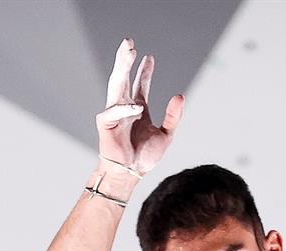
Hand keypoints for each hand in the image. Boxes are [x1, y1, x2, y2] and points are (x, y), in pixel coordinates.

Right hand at [98, 39, 183, 175]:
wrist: (131, 174)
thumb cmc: (144, 158)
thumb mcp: (166, 135)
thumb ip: (173, 116)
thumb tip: (180, 95)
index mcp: (138, 109)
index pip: (140, 85)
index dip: (144, 71)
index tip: (149, 57)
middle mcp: (125, 108)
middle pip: (124, 78)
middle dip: (126, 60)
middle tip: (129, 42)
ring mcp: (114, 114)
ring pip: (116, 85)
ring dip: (122, 68)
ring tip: (127, 52)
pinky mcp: (106, 124)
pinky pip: (114, 111)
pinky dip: (125, 109)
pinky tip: (137, 108)